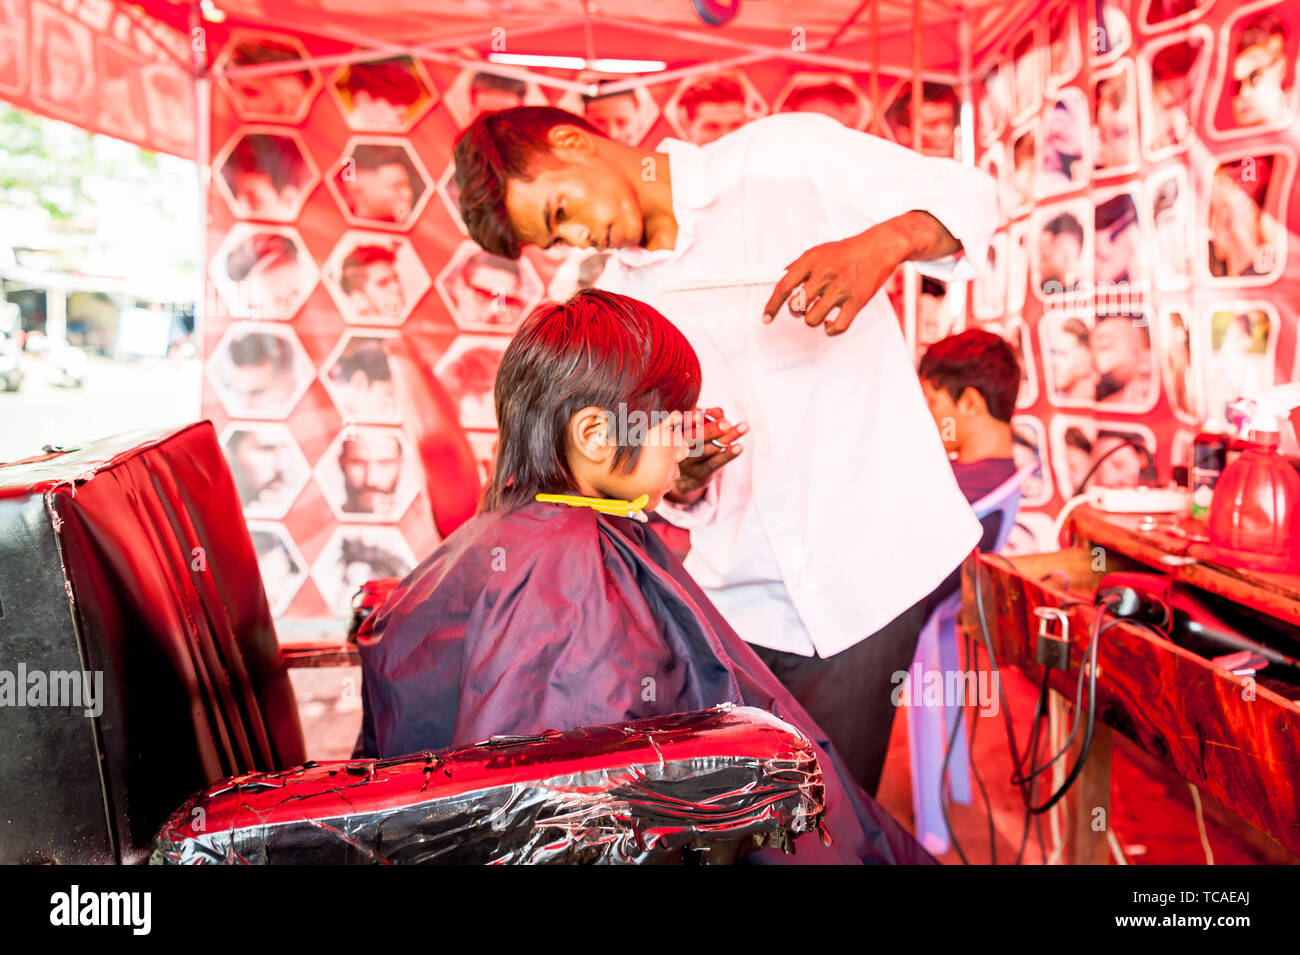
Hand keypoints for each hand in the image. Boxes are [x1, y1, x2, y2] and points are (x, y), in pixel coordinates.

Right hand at [665, 407, 746, 504]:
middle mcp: (678, 450)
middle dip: (711, 430)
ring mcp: (689, 464)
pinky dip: (727, 455)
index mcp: (674, 435)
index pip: (681, 424)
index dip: (692, 418)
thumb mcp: (695, 429)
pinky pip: (714, 464)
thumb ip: (707, 418)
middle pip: (695, 438)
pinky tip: (739, 447)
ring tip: (743, 427)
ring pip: (707, 450)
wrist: (683, 478)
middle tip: (726, 423)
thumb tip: (719, 411)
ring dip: (727, 438)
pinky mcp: (700, 474)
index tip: (705, 412)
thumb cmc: (691, 446)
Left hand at [762, 219, 915, 335]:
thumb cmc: (847, 251)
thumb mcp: (818, 251)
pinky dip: (830, 330)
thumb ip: (799, 266)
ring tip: (821, 310)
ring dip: (813, 319)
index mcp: (812, 261)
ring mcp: (841, 289)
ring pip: (812, 319)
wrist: (879, 247)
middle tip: (805, 305)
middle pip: (796, 307)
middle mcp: (825, 274)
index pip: (784, 287)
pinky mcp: (856, 302)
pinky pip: (836, 327)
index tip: (766, 318)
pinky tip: (830, 323)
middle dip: (796, 311)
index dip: (772, 306)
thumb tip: (780, 280)